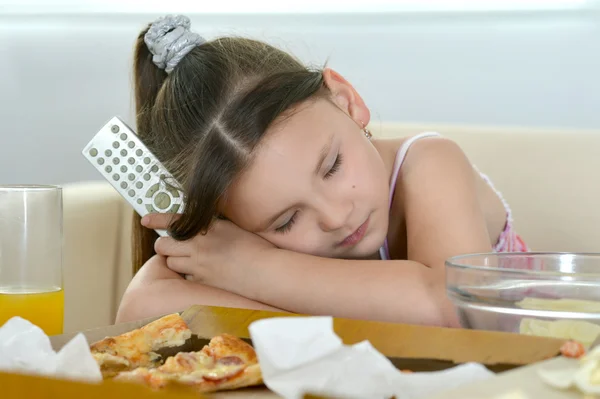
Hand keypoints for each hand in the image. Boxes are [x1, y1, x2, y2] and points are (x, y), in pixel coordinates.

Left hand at [141, 214, 275, 295]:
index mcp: (206, 227)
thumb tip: (196, 226)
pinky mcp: (201, 281)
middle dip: (164, 244)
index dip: (156, 219)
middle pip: (163, 244)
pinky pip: (186, 277)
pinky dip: (190, 275)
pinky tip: (204, 273)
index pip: (173, 220)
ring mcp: (198, 264)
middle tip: (173, 246)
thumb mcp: (231, 228)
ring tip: (191, 260)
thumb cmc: (253, 248)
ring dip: (176, 260)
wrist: (264, 271)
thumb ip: (210, 226)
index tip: (146, 219)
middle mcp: (198, 245)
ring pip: (171, 262)